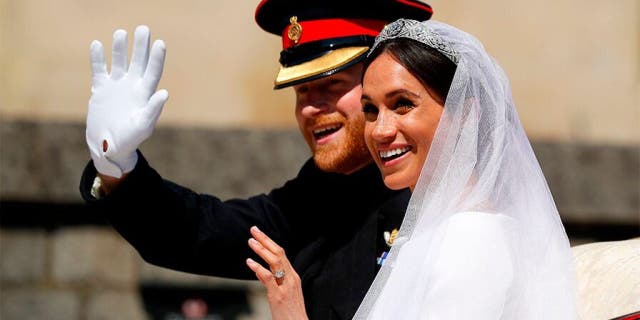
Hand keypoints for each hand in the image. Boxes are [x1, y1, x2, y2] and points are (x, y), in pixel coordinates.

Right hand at [86, 25, 167, 177]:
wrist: (109, 147)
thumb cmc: (129, 140)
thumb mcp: (142, 126)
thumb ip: (153, 110)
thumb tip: (164, 93)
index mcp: (144, 95)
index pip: (152, 72)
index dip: (156, 58)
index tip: (160, 43)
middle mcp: (132, 87)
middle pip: (138, 62)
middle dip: (140, 46)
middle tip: (143, 29)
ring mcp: (116, 87)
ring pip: (119, 62)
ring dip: (120, 48)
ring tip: (121, 32)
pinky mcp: (100, 90)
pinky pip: (99, 70)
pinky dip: (98, 58)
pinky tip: (97, 45)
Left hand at [246, 226, 307, 319]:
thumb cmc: (290, 312)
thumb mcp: (284, 293)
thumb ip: (272, 281)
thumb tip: (260, 271)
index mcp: (293, 276)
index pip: (282, 254)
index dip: (270, 242)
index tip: (259, 234)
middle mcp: (291, 278)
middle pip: (279, 254)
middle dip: (265, 240)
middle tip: (253, 230)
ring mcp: (285, 286)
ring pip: (275, 262)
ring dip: (261, 250)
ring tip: (251, 242)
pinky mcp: (278, 296)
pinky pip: (268, 278)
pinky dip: (258, 268)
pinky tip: (249, 262)